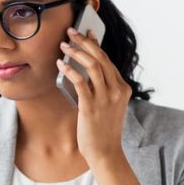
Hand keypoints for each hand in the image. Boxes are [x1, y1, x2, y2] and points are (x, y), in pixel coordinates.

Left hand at [56, 27, 131, 165]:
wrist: (105, 152)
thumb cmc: (102, 128)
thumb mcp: (109, 104)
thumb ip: (102, 87)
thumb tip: (83, 67)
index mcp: (123, 88)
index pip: (108, 60)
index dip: (95, 44)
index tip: (86, 33)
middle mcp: (117, 90)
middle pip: (101, 58)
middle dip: (84, 42)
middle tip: (71, 32)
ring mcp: (106, 98)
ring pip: (92, 66)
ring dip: (76, 52)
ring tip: (63, 45)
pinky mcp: (91, 106)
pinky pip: (80, 81)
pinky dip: (69, 70)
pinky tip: (60, 64)